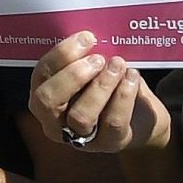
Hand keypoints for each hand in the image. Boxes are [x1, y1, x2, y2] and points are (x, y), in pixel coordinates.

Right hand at [25, 31, 171, 155]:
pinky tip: (132, 77)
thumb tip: (88, 37)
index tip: (87, 38)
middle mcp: (54, 121)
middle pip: (47, 101)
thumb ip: (84, 60)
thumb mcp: (92, 73)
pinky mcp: (108, 144)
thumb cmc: (111, 89)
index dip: (60, 55)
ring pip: (81, 115)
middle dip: (73, 75)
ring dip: (101, 86)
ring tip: (118, 65)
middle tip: (98, 58)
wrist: (142, 118)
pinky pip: (112, 121)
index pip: (41, 76)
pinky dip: (123, 96)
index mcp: (44, 97)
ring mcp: (80, 138)